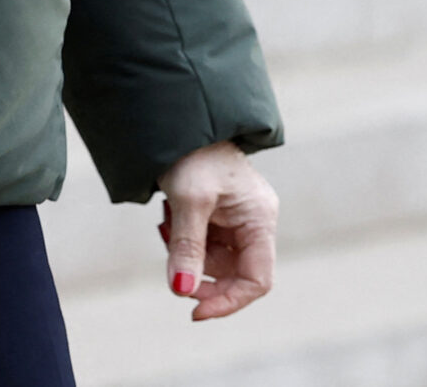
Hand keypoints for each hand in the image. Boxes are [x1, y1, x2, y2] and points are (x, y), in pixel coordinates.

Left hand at [156, 140, 276, 320]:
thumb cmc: (191, 151)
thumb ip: (187, 247)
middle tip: (172, 270)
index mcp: (260, 218)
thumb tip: (180, 290)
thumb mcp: (188, 200)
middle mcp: (253, 221)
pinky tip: (167, 217)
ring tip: (166, 223)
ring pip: (213, 261)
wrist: (178, 116)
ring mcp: (235, 218)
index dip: (228, 301)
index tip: (193, 310)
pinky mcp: (217, 213)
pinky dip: (182, 240)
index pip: (257, 279)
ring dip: (186, 254)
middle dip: (200, 275)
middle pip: (234, 274)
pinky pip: (201, 243)